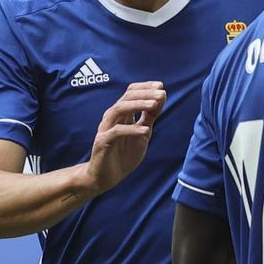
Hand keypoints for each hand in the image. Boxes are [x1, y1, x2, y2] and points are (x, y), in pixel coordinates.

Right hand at [83, 82, 163, 197]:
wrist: (107, 177)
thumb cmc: (124, 155)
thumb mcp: (142, 134)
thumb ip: (149, 118)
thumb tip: (160, 99)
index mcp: (121, 114)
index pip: (131, 93)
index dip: (145, 88)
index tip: (161, 86)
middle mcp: (112, 117)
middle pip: (126, 98)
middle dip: (145, 94)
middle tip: (161, 93)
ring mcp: (106, 128)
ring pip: (119, 109)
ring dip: (138, 105)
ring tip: (154, 105)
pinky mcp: (102, 142)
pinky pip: (116, 132)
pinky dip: (131, 129)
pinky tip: (145, 130)